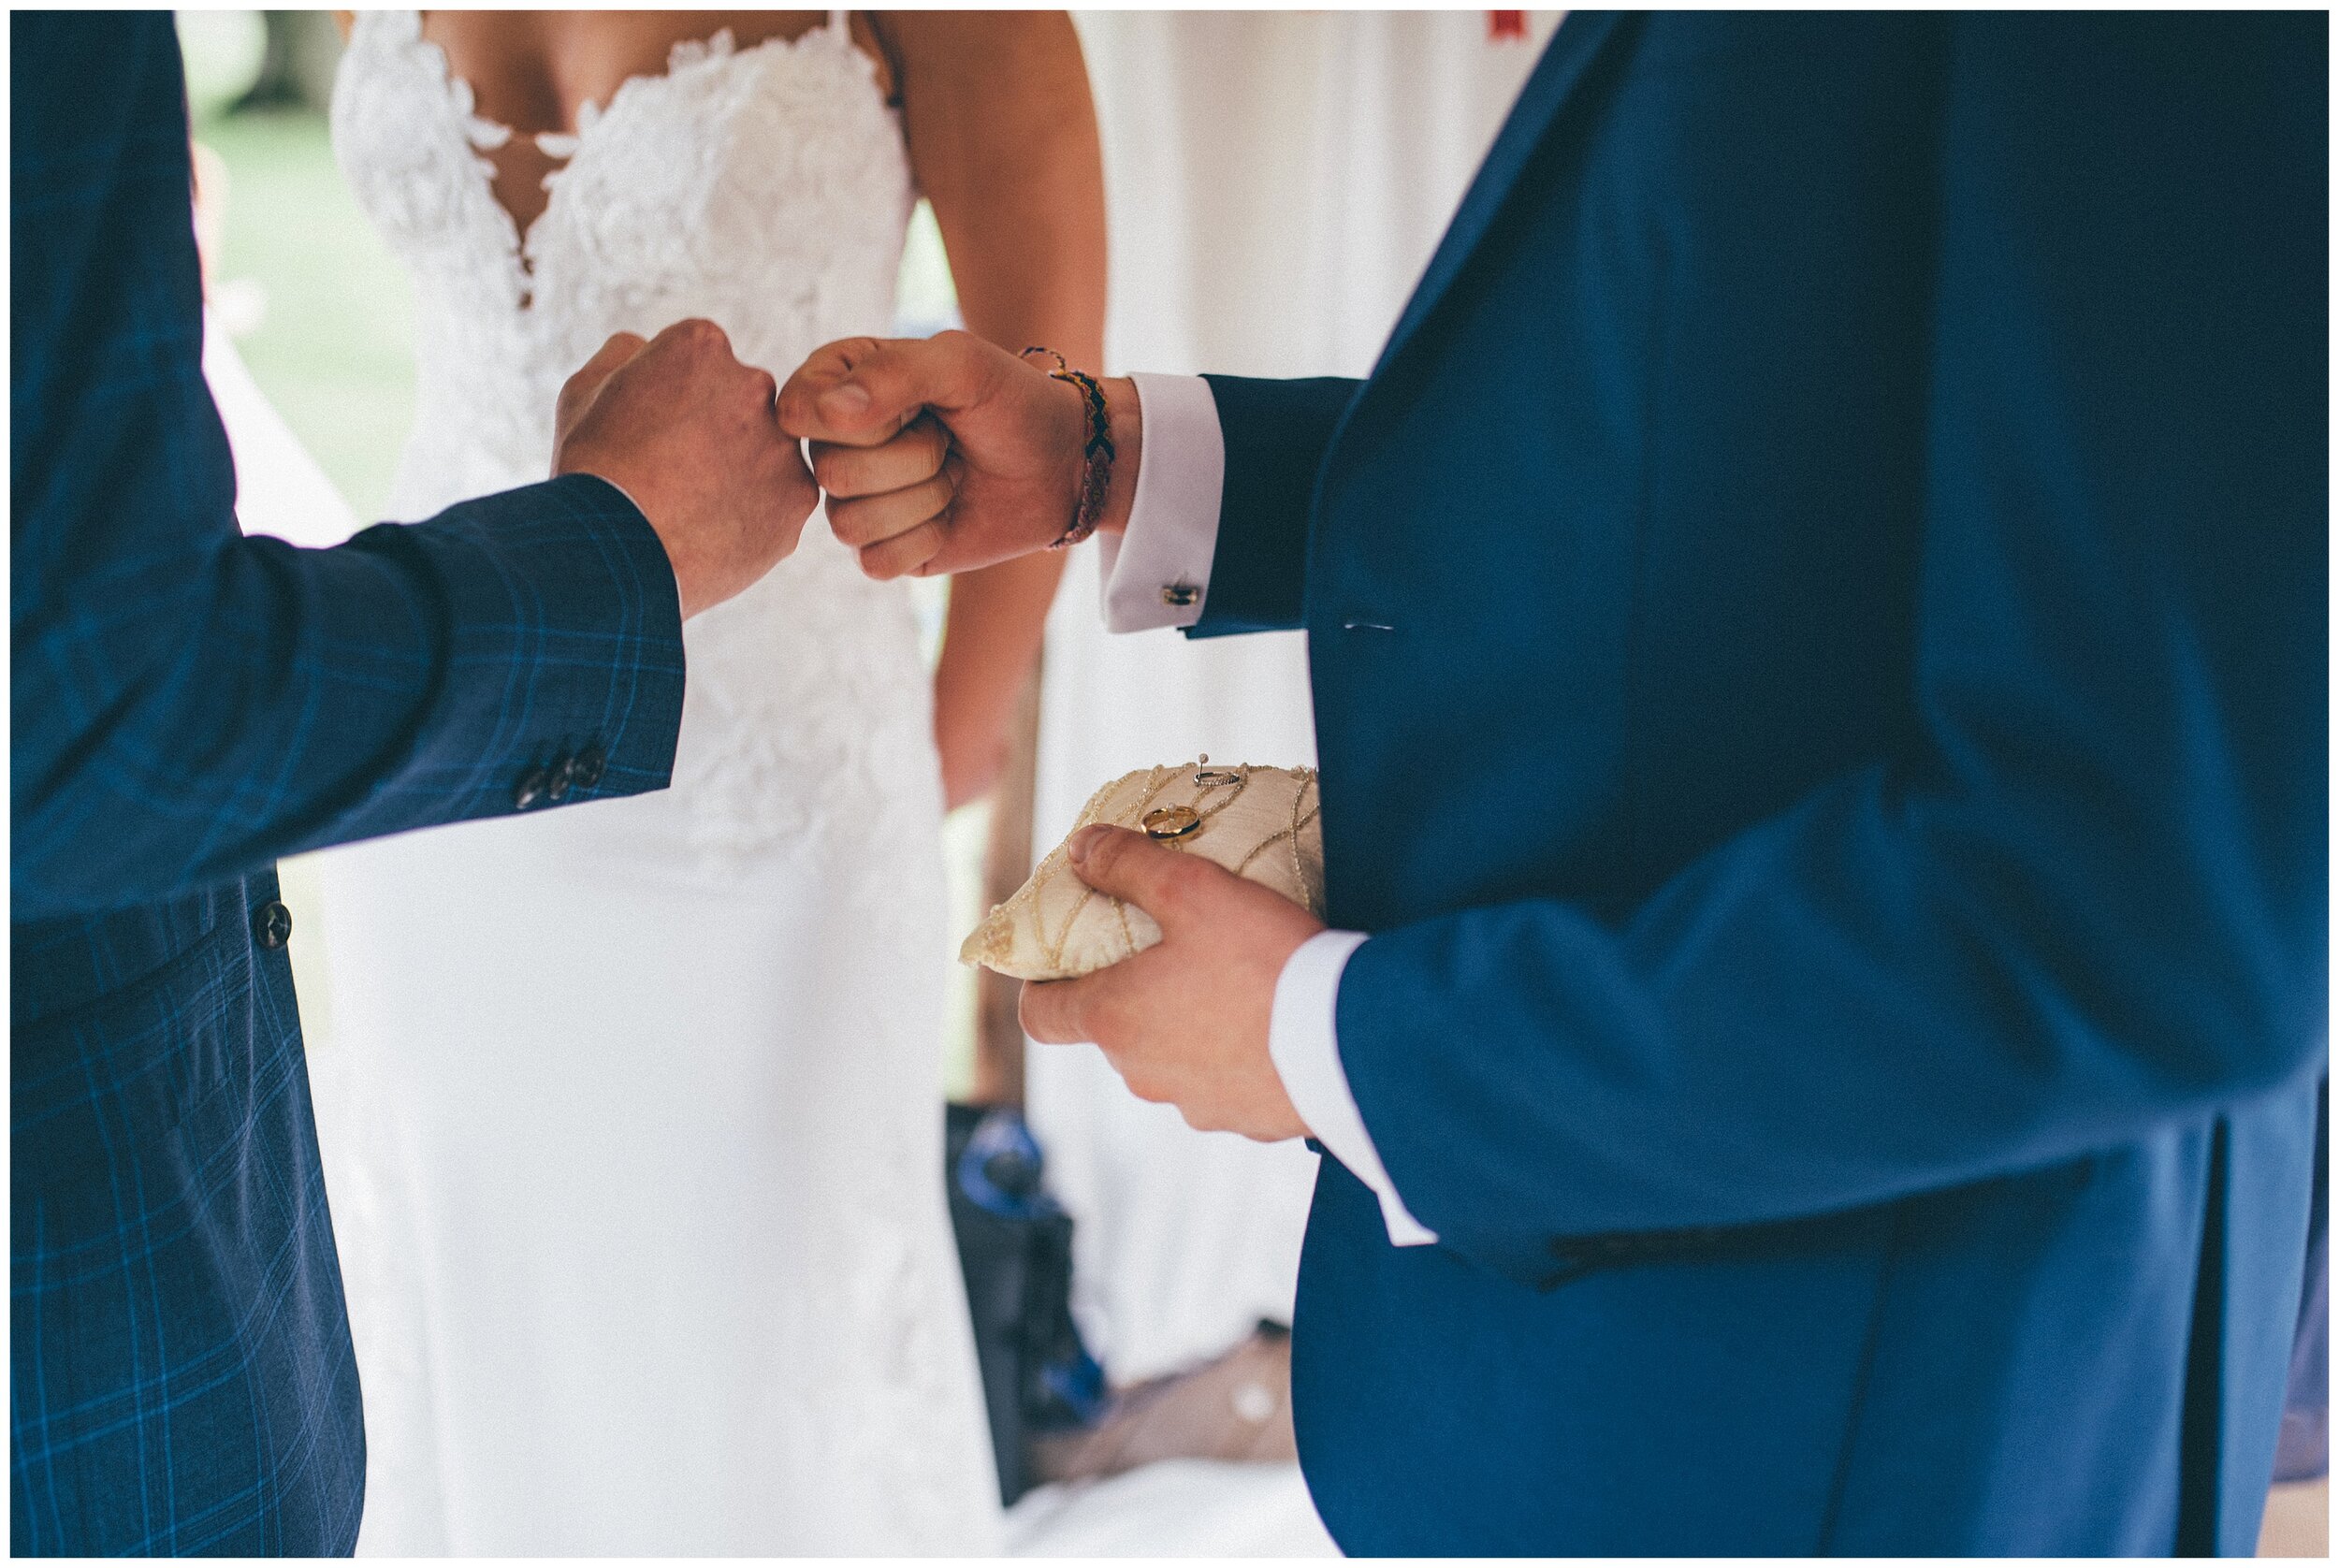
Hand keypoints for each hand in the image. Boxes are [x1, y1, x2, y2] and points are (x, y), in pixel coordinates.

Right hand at [552, 320, 817, 617]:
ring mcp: (782, 444)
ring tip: (692, 507)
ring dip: (740, 472)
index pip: (701, 359)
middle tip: (676, 471)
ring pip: (767, 452)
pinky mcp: (798, 498)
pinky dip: (754, 515)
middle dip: (716, 429)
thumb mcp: (583, 392)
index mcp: (701, 346)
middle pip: (741, 401)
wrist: (614, 552)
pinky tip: (713, 531)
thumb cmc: (592, 470)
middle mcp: (754, 384)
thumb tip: (642, 345)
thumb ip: (623, 355)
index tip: (656, 427)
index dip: (674, 397)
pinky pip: (780, 501)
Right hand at [776, 331, 1138, 579]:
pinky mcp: (881, 550)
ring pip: (849, 523)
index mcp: (837, 384)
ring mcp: (855, 500)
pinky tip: (949, 517)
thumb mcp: (960, 364)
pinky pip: (875, 562)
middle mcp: (834, 444)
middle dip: (911, 458)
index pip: (798, 410)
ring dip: (922, 499)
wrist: (1061, 463)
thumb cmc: (1009, 401)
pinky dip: (925, 541)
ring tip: (951, 474)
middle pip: (831, 472)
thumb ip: (892, 373)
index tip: (915, 403)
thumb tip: (823, 414)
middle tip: (947, 439)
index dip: (861, 417)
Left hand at [1019, 825, 1324, 1140]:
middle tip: (1171, 950)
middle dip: (1132, 992)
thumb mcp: (1194, 890)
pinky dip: (1236, 1056)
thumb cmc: (1263, 961)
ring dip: (1187, 1026)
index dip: (1041, 984)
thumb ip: (1129, 865)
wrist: (1350, 1042)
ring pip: (1171, 1059)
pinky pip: (1225, 1083)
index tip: (1059, 961)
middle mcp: (1142, 1073)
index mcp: (1115, 1020)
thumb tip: (1081, 848)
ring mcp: (1193, 1104)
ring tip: (1235, 984)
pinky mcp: (1244, 1120)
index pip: (1041, 1015)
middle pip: (1113, 1031)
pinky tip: (1273, 1024)